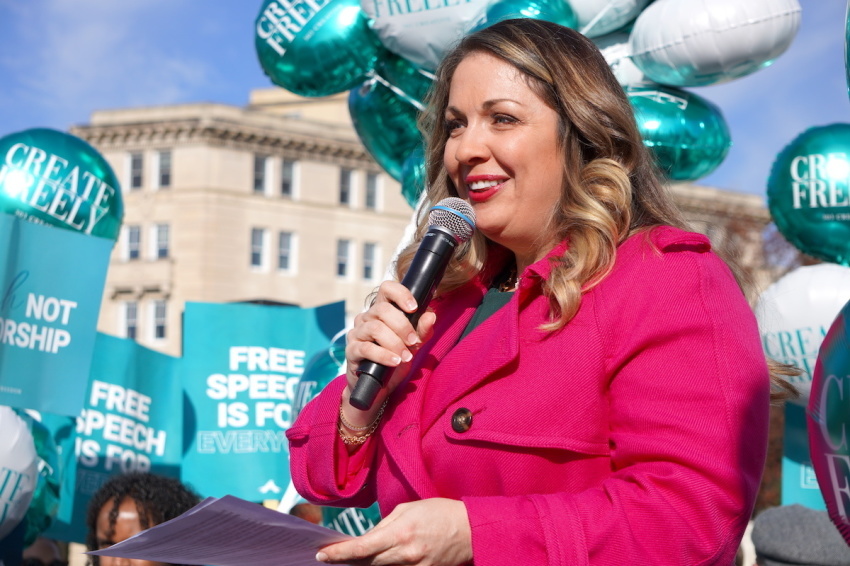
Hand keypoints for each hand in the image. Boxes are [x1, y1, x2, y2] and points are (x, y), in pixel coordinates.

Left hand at [316, 498, 471, 565]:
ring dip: (368, 564)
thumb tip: (368, 538)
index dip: (338, 554)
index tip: (321, 556)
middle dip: (349, 560)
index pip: (362, 548)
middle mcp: (405, 554)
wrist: (471, 530)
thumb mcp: (408, 509)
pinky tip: (382, 560)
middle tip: (332, 556)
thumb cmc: (439, 513)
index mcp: (400, 533)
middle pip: (367, 564)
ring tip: (357, 557)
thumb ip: (385, 525)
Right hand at [342, 280, 435, 426]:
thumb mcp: (414, 344)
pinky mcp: (351, 351)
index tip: (414, 308)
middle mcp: (367, 317)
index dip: (400, 294)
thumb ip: (423, 330)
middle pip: (382, 309)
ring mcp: (357, 333)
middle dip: (402, 326)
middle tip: (414, 342)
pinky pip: (366, 348)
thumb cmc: (396, 358)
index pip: (386, 289)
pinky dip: (384, 355)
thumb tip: (431, 315)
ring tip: (406, 356)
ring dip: (395, 342)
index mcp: (381, 310)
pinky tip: (395, 361)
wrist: (379, 386)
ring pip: (375, 328)